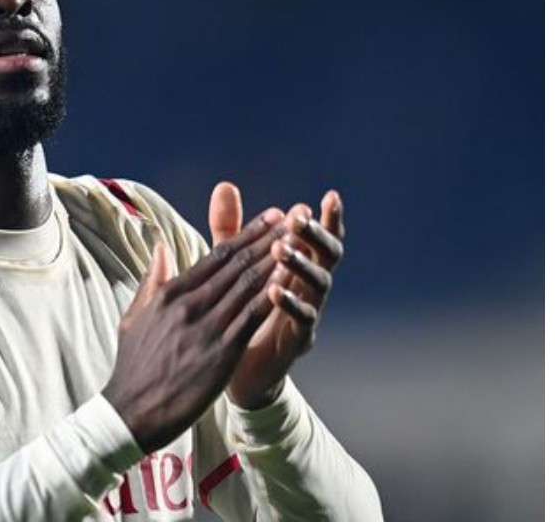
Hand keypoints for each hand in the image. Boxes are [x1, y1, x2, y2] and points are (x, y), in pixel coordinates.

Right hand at [102, 207, 286, 452]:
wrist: (132, 409)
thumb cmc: (133, 365)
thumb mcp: (135, 316)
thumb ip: (153, 280)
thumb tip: (162, 247)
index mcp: (170, 293)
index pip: (216, 255)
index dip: (247, 234)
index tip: (269, 217)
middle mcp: (190, 304)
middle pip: (236, 264)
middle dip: (268, 238)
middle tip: (294, 218)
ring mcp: (207, 327)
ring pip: (248, 286)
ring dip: (276, 261)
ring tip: (299, 242)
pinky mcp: (222, 352)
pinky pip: (252, 317)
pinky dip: (272, 296)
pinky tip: (290, 282)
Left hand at [211, 183, 345, 409]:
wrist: (232, 369)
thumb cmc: (238, 309)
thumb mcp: (232, 264)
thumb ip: (230, 228)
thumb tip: (224, 184)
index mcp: (299, 267)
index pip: (320, 237)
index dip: (329, 219)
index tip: (330, 195)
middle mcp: (311, 288)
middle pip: (329, 256)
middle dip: (317, 235)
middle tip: (300, 218)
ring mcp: (308, 314)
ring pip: (319, 285)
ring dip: (301, 264)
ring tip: (281, 248)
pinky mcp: (296, 342)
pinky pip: (301, 321)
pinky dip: (289, 303)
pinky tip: (273, 290)